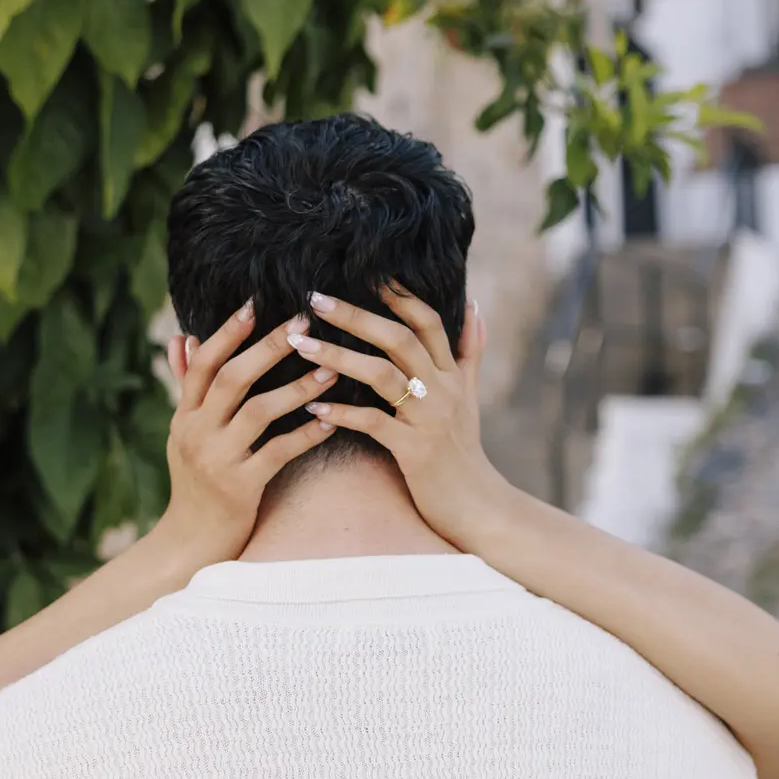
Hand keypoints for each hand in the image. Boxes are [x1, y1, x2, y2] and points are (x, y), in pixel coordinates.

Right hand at [161, 303, 340, 564]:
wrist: (188, 544)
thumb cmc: (194, 483)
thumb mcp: (183, 433)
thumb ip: (187, 386)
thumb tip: (184, 338)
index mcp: (184, 417)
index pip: (203, 365)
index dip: (227, 333)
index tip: (254, 304)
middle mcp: (196, 434)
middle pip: (231, 380)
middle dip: (267, 349)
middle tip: (302, 324)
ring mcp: (217, 461)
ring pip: (258, 412)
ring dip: (296, 388)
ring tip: (329, 369)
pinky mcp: (240, 489)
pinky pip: (278, 453)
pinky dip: (306, 434)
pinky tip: (331, 420)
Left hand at [285, 283, 511, 549]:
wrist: (477, 505)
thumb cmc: (463, 450)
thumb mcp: (470, 396)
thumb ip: (470, 351)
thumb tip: (474, 306)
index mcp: (451, 374)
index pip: (427, 322)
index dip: (399, 295)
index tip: (365, 273)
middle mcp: (442, 389)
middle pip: (399, 340)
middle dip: (356, 316)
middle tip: (315, 299)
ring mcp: (428, 419)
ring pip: (382, 375)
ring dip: (338, 356)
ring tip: (300, 345)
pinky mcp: (413, 450)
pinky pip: (372, 423)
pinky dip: (341, 411)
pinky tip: (313, 403)